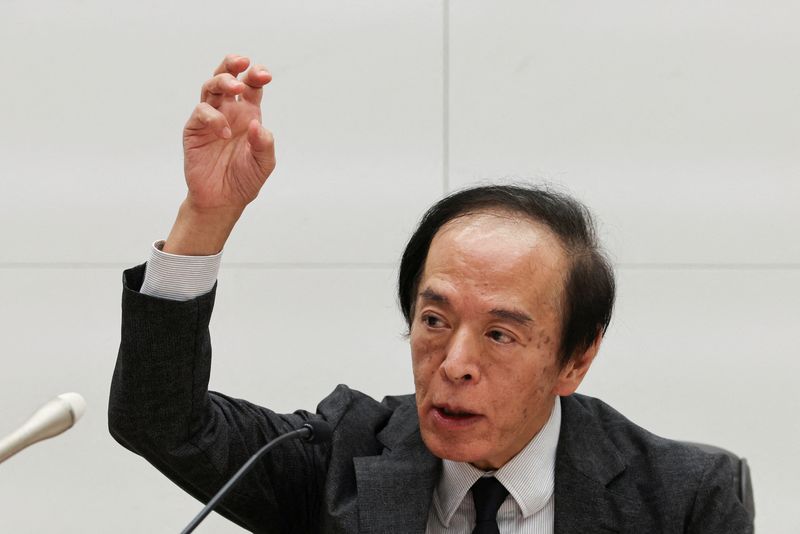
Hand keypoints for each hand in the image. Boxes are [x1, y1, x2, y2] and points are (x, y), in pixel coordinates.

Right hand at [164, 55, 275, 254]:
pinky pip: (201, 112)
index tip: (265, 75)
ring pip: (210, 87)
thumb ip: (264, 144)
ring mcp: (210, 119)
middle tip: (244, 62)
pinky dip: (214, 117)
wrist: (222, 200)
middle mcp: (228, 112)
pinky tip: (225, 133)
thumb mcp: (264, 164)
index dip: (256, 75)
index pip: (251, 86)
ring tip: (236, 87)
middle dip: (233, 65)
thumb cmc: (244, 180)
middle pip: (227, 77)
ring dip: (223, 81)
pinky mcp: (194, 130)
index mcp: (248, 115)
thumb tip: (256, 124)